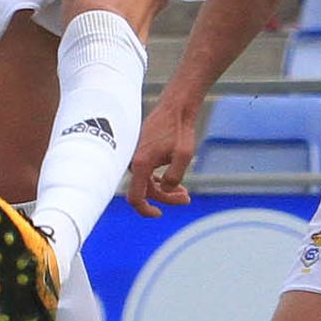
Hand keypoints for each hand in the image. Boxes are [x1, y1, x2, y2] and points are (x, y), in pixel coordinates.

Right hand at [125, 93, 199, 215]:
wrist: (176, 105)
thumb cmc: (180, 128)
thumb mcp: (184, 155)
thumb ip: (174, 177)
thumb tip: (165, 189)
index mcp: (140, 163)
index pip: (135, 197)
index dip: (145, 210)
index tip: (160, 214)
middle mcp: (133, 160)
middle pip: (145, 190)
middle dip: (166, 198)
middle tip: (187, 198)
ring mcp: (136, 155)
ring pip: (147, 181)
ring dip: (164, 189)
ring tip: (184, 192)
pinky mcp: (141, 150)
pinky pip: (146, 172)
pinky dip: (160, 179)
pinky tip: (174, 181)